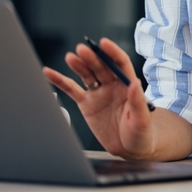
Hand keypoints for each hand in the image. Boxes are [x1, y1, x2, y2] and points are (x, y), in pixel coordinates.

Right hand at [43, 38, 155, 158]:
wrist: (130, 149)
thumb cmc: (142, 133)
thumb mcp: (142, 119)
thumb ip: (138, 101)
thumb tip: (135, 82)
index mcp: (128, 85)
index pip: (120, 63)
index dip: (112, 52)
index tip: (102, 43)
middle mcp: (113, 85)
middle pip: (101, 66)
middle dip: (92, 57)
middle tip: (82, 49)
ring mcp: (99, 93)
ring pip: (87, 74)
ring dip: (79, 65)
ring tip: (70, 57)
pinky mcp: (86, 104)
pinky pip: (71, 90)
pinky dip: (60, 81)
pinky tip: (49, 72)